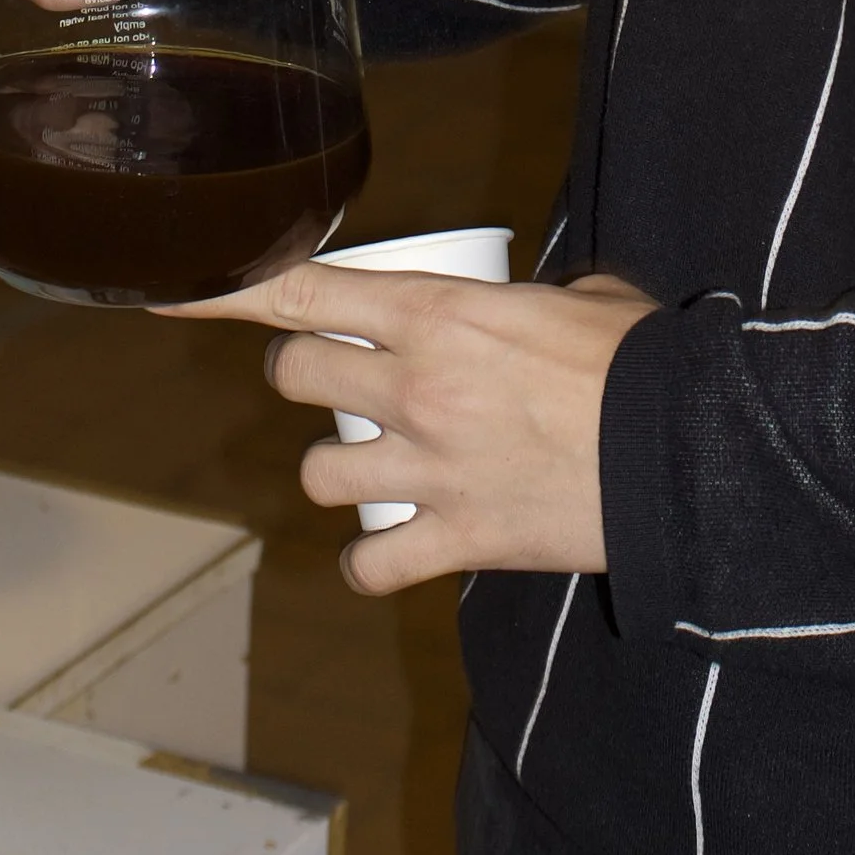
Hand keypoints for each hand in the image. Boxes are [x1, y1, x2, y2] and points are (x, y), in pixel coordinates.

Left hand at [212, 261, 655, 593]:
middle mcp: (414, 387)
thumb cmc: (640, 362)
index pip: (301, 292)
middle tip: (345, 376)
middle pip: (294, 375)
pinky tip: (390, 551)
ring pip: (319, 472)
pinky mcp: (456, 538)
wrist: (682, 454)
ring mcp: (428, 468)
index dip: (224, 288)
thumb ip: (531, 300)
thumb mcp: (581, 298)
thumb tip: (537, 307)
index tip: (172, 288)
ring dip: (337, 466)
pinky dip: (372, 562)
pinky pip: (372, 565)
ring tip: (374, 464)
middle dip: (305, 370)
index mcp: (437, 313)